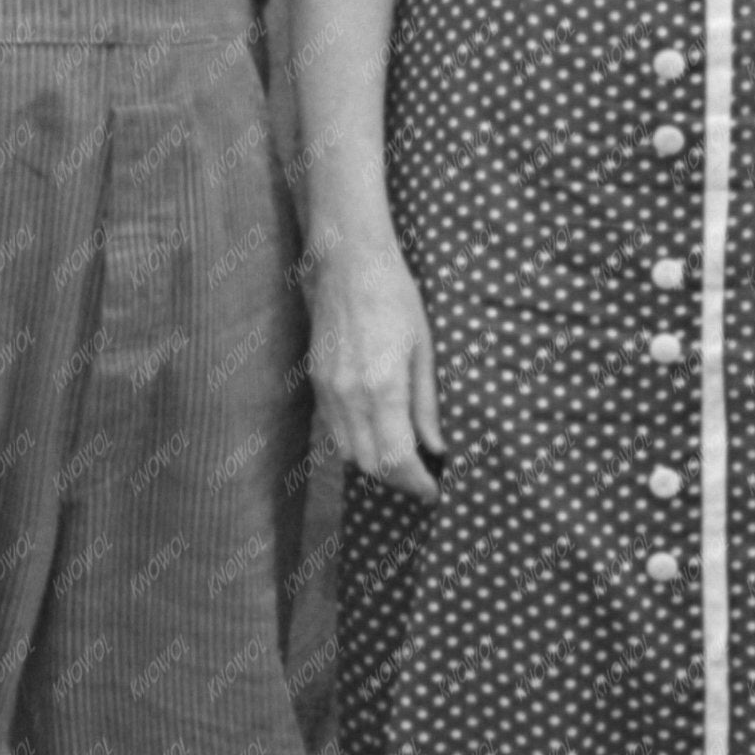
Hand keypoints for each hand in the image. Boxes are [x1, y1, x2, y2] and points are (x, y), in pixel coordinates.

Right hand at [309, 233, 446, 502]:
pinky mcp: (317, 382)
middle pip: (370, 464)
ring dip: (375, 465)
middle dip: (398, 480)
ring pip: (348, 452)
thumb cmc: (395, 298)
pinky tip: (378, 433)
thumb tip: (437, 447)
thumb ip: (427, 405)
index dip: (417, 483)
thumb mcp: (424, 349)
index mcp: (383, 388)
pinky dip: (356, 443)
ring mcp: (328, 390)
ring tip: (403, 459)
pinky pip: (334, 430)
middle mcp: (349, 396)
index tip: (434, 491)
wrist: (348, 263)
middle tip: (423, 480)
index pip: (397, 459)